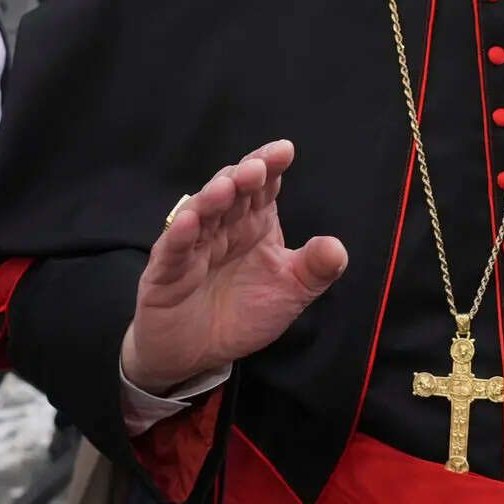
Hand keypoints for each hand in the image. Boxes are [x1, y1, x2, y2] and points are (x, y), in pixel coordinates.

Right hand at [120, 141, 347, 393]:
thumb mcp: (290, 292)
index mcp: (254, 223)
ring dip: (212, 198)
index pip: (263, 187)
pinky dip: (179, 234)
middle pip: (231, 192)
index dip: (270, 166)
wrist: (196, 353)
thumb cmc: (242, 313)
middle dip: (243, 176)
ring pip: (200, 213)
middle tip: (256, 167)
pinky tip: (188, 223)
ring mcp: (192, 245)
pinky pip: (172, 249)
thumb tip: (337, 247)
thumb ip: (314, 270)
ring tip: (227, 187)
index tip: (285, 150)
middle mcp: (223, 227)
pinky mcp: (166, 271)